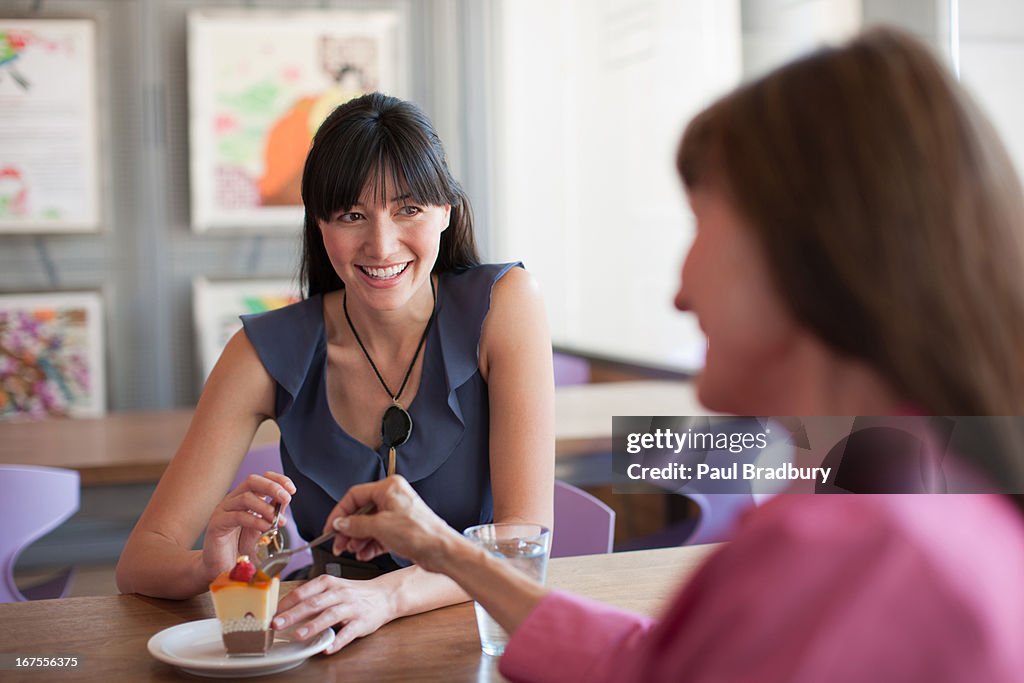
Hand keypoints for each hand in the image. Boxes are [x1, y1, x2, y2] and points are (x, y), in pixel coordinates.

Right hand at [201, 471, 294, 579]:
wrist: (221, 567)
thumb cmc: (241, 547)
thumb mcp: (262, 527)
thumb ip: (272, 513)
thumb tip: (285, 500)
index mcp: (245, 498)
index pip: (261, 478)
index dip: (278, 480)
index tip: (292, 489)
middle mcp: (233, 500)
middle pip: (252, 481)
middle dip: (272, 487)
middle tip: (286, 498)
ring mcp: (223, 510)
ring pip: (245, 497)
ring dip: (266, 507)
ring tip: (277, 520)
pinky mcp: (216, 524)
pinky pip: (237, 517)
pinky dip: (255, 521)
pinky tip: (265, 528)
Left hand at [272, 575, 394, 653]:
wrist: (384, 595)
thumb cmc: (354, 593)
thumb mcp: (333, 588)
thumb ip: (312, 596)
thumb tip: (284, 610)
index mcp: (329, 583)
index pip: (304, 592)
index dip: (287, 603)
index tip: (271, 614)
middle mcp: (339, 593)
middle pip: (314, 603)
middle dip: (293, 614)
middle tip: (276, 624)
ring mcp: (352, 607)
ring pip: (330, 615)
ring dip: (313, 626)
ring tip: (298, 636)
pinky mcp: (362, 622)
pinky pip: (349, 632)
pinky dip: (338, 640)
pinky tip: (327, 647)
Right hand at [325, 475, 462, 572]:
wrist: (442, 551)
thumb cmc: (420, 533)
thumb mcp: (380, 526)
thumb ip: (356, 524)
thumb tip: (340, 524)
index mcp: (389, 488)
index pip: (355, 495)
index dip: (340, 512)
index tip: (331, 527)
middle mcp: (393, 498)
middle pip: (361, 511)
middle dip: (348, 529)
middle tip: (339, 543)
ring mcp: (397, 515)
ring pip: (368, 525)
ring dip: (358, 539)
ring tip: (352, 550)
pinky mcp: (400, 530)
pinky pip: (378, 535)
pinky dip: (369, 545)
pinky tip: (364, 554)